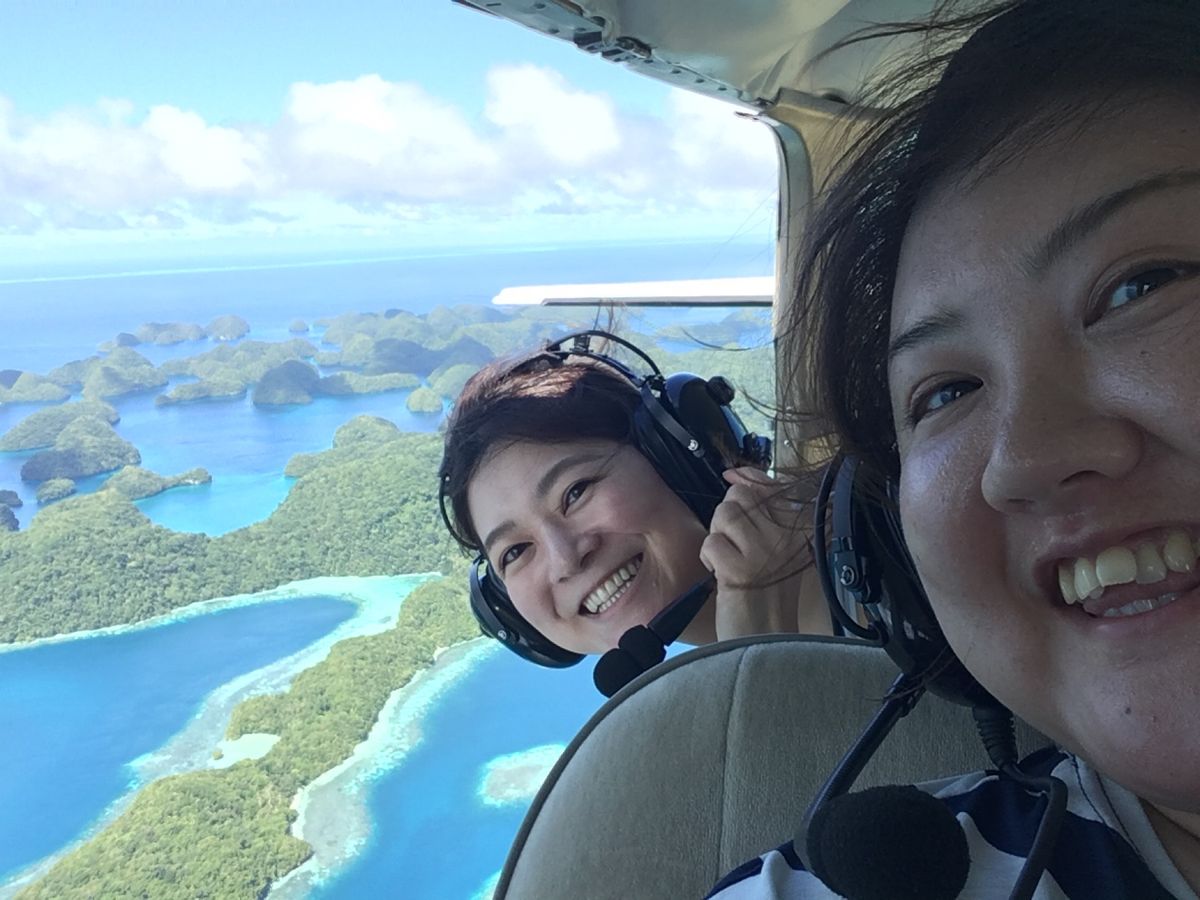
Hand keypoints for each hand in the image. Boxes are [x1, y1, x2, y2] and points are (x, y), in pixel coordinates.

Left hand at [699, 467, 816, 639]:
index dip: (744, 487)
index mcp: (801, 526)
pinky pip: (711, 542)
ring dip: (719, 538)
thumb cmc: (768, 592)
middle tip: (737, 547)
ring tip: (731, 562)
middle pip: (739, 496)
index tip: (739, 505)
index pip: (765, 484)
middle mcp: (788, 534)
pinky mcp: (740, 569)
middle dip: (728, 518)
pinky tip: (725, 578)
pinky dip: (710, 560)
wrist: (767, 639)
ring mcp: (765, 551)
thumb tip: (735, 472)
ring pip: (724, 514)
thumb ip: (760, 505)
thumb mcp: (774, 545)